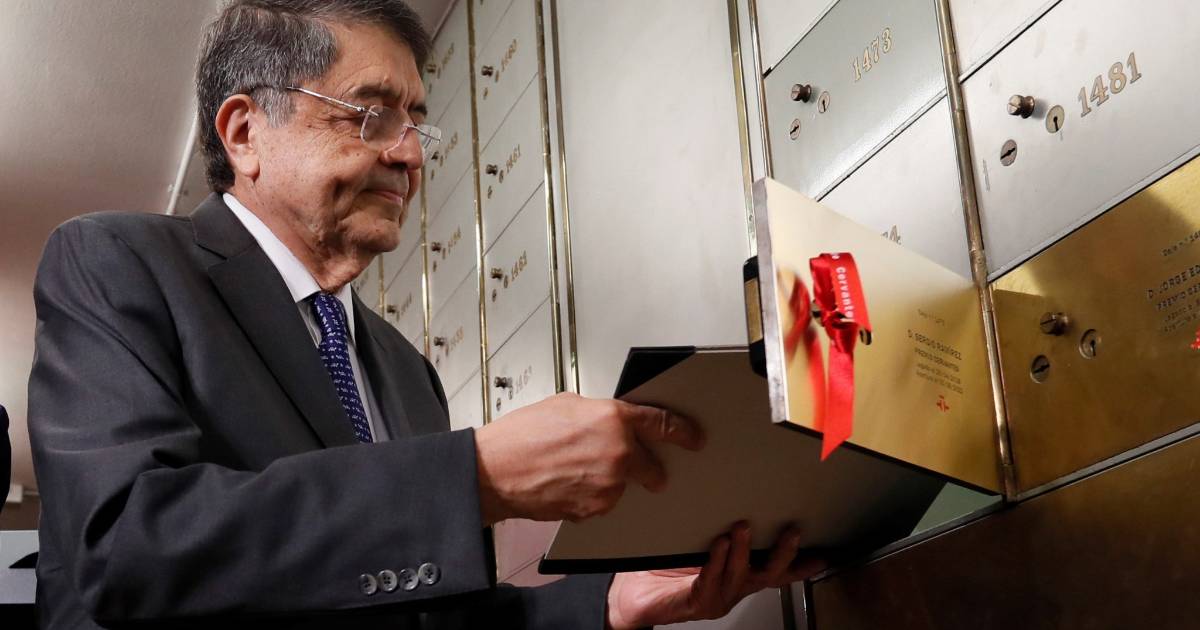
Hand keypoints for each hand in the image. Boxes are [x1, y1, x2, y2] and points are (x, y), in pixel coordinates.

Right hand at [473, 393, 703, 523]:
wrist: (496, 472)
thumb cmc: (522, 436)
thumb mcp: (567, 405)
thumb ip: (600, 413)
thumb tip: (613, 420)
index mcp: (614, 419)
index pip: (663, 424)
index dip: (683, 432)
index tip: (693, 438)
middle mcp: (619, 453)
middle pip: (652, 466)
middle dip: (649, 469)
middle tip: (633, 466)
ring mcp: (610, 486)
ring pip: (624, 485)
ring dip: (610, 480)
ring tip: (575, 470)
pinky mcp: (596, 509)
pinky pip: (604, 502)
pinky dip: (593, 495)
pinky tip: (568, 484)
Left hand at [605, 523, 824, 628]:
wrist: (632, 597)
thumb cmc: (663, 571)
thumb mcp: (699, 545)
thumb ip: (719, 530)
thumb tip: (735, 500)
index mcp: (737, 576)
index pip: (774, 572)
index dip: (799, 566)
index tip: (820, 555)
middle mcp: (732, 589)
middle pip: (767, 575)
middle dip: (782, 554)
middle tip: (792, 533)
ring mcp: (716, 598)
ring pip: (739, 576)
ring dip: (743, 551)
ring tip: (742, 528)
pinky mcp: (696, 602)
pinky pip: (709, 581)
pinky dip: (715, 561)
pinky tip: (718, 545)